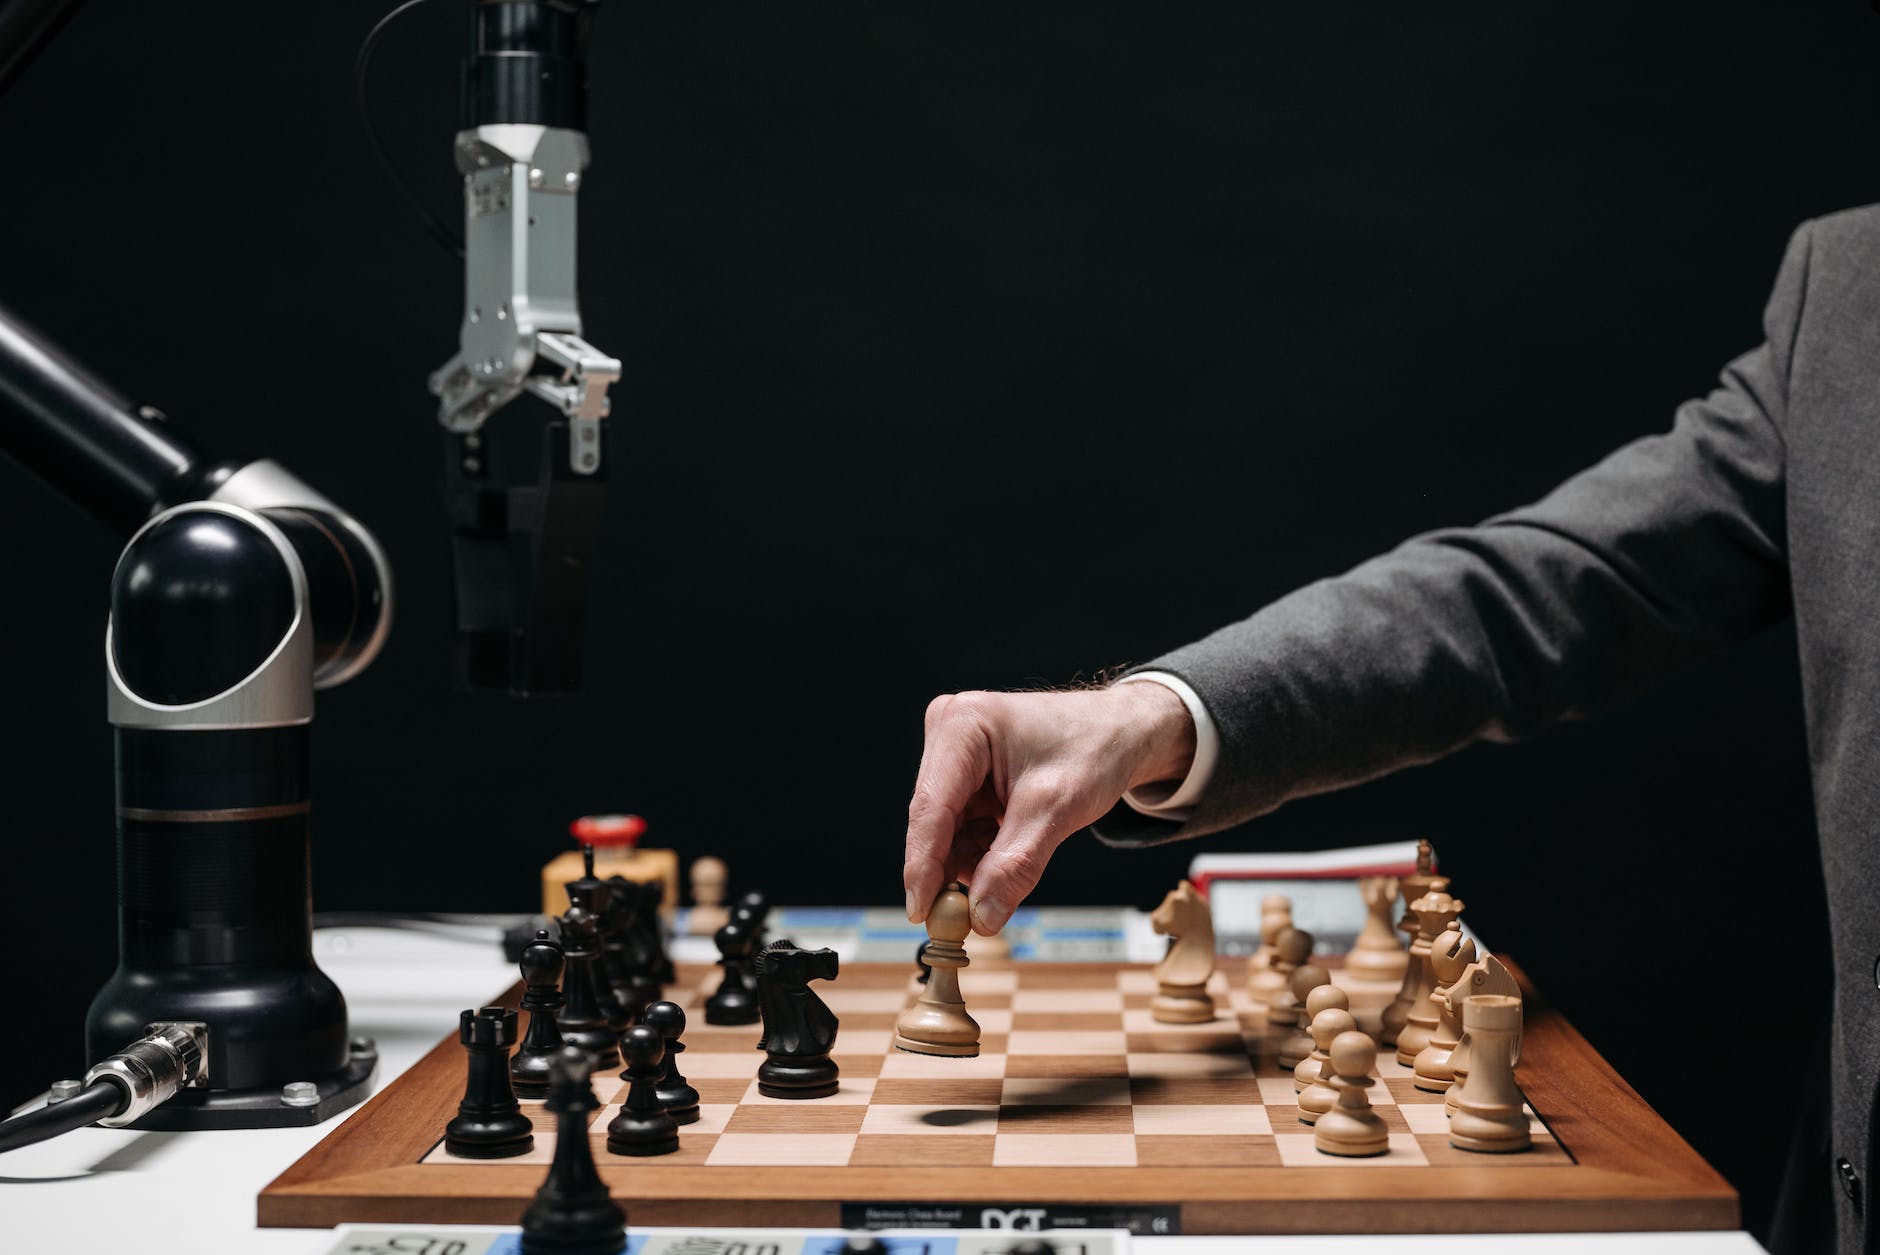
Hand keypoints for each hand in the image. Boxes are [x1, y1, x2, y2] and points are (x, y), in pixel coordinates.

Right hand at [902, 683, 1196, 934]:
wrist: (1120, 732)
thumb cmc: (1094, 749)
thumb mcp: (1058, 809)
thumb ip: (1016, 865)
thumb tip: (981, 918)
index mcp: (963, 724)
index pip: (931, 807)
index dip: (922, 865)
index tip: (921, 914)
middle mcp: (948, 731)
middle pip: (934, 820)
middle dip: (949, 870)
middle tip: (963, 921)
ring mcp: (954, 753)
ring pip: (945, 830)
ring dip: (971, 862)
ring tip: (1008, 871)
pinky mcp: (964, 774)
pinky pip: (959, 827)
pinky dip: (980, 851)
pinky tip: (1008, 852)